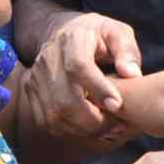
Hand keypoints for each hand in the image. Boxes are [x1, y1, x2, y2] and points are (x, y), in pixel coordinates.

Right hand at [23, 12, 141, 139]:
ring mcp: (36, 78)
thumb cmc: (96, 34)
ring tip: (108, 128)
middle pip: (64, 100)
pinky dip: (70, 132)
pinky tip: (89, 129)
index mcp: (72, 40)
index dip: (97, 89)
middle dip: (93, 120)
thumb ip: (127, 51)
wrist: (62, 32)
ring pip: (54, 116)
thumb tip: (132, 75)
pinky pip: (47, 122)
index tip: (117, 105)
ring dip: (83, 130)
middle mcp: (49, 60)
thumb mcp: (116, 32)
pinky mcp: (31, 93)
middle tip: (117, 124)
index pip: (79, 66)